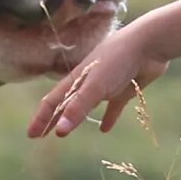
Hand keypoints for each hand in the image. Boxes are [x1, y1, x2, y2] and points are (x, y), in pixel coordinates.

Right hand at [28, 22, 169, 137]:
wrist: (149, 44)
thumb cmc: (118, 61)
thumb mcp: (95, 86)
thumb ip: (78, 108)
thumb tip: (59, 131)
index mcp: (76, 78)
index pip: (52, 101)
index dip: (41, 118)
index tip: (31, 135)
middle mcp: (88, 81)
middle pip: (66, 104)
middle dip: (53, 119)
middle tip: (42, 135)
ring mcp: (107, 85)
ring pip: (87, 106)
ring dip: (76, 118)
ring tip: (67, 131)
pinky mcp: (125, 89)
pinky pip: (113, 108)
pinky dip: (108, 118)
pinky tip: (105, 130)